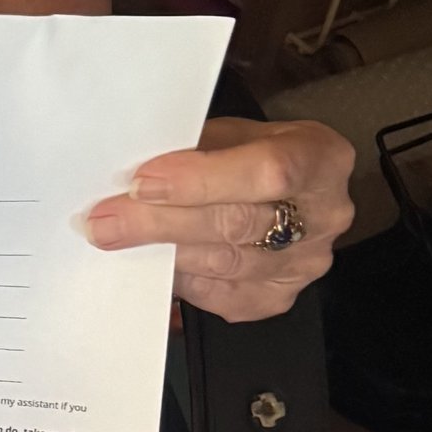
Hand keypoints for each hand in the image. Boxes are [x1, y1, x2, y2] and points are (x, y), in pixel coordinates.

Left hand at [82, 114, 354, 321]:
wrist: (292, 192)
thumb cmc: (256, 155)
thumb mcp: (235, 133)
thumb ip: (197, 150)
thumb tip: (131, 174)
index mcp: (320, 158)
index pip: (266, 171)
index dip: (201, 179)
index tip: (143, 182)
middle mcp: (325, 215)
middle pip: (238, 224)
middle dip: (162, 222)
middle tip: (106, 220)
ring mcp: (305, 264)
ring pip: (224, 265)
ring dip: (161, 253)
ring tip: (114, 238)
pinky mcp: (278, 298)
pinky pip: (219, 296)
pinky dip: (179, 278)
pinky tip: (151, 262)